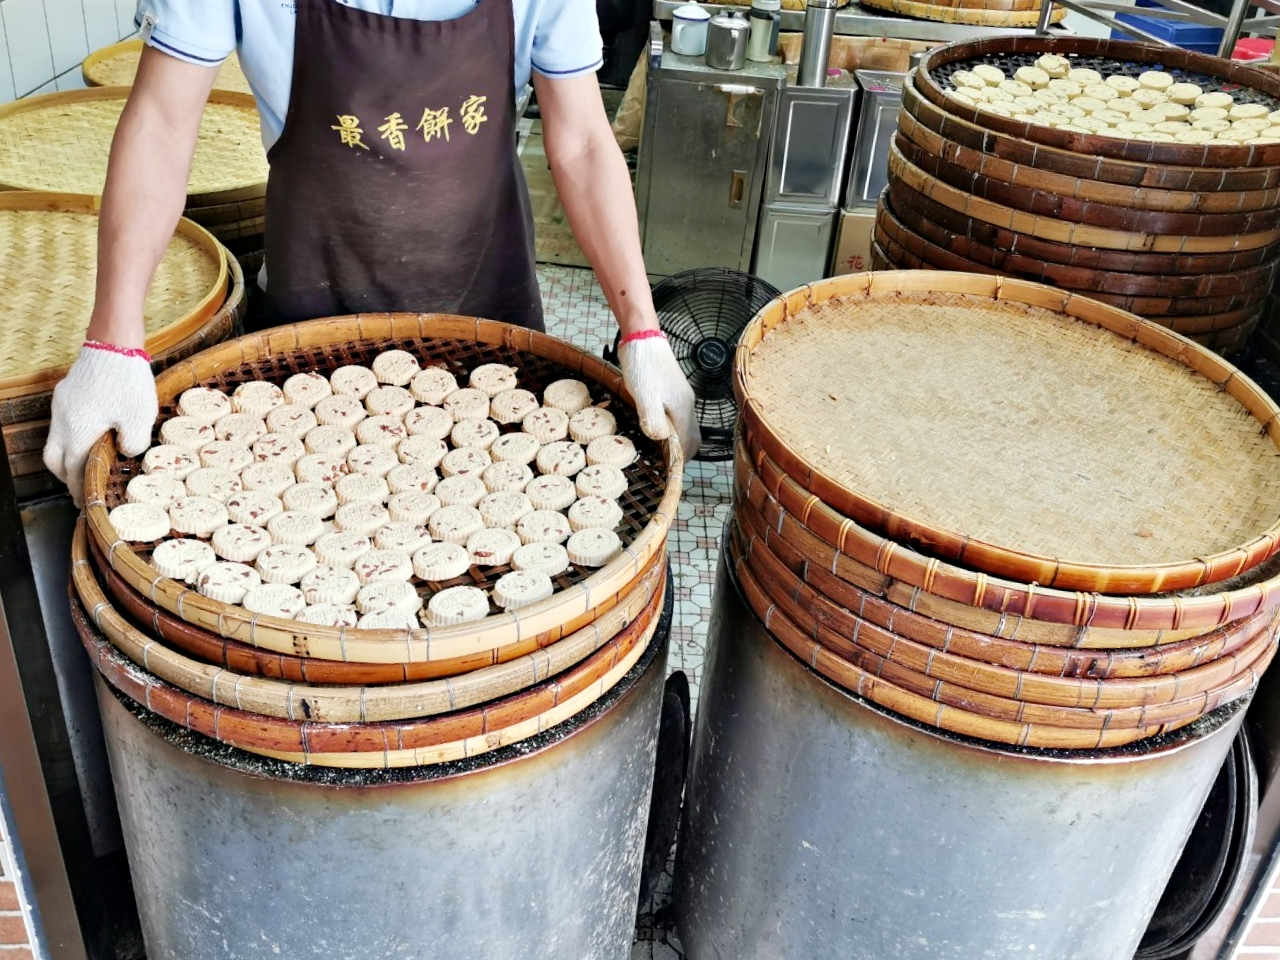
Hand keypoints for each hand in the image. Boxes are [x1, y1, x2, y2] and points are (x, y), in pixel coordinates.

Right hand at [43, 342, 158, 505]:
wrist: (113, 346)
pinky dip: (70, 437)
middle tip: (81, 487)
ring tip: (84, 464)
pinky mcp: (65, 395)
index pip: (73, 472)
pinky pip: (61, 424)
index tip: (84, 502)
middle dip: (67, 477)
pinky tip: (88, 436)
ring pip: (54, 442)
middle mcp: (62, 423)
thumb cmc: (128, 384)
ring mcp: (60, 408)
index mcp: (78, 435)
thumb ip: (133, 445)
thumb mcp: (140, 420)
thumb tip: (124, 453)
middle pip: (55, 460)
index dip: (79, 489)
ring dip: (67, 457)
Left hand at [619, 331, 700, 463]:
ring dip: (677, 440)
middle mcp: (687, 404)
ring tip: (660, 450)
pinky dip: (671, 427)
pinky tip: (656, 427)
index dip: (681, 460)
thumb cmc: (643, 367)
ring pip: (685, 426)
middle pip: (691, 436)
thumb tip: (660, 439)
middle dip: (682, 452)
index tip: (670, 471)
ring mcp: (681, 396)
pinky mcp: (672, 390)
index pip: (688, 443)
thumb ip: (653, 420)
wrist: (643, 338)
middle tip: (666, 463)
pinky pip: (677, 415)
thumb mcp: (645, 397)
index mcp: (683, 409)